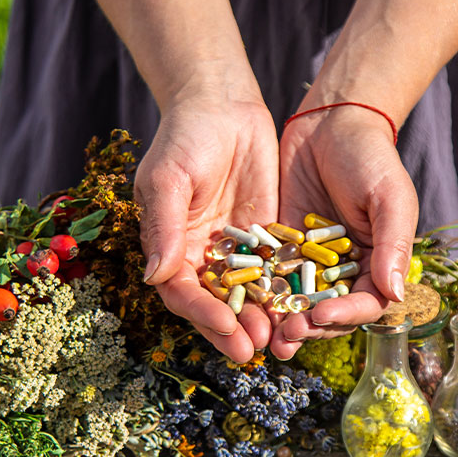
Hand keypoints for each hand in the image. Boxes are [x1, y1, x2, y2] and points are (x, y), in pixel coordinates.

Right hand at [135, 91, 278, 362]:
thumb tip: (155, 276)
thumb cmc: (184, 137)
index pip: (182, 293)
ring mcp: (235, 251)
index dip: (202, 313)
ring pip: (248, 295)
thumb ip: (164, 226)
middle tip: (253, 350)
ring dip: (261, 319)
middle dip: (232, 329)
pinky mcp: (266, 239)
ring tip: (279, 340)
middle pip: (216, 304)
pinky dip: (286, 292)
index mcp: (171, 248)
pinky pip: (276, 271)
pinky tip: (302, 308)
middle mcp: (201, 258)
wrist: (222, 106)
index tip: (225, 326)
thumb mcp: (168, 178)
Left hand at [269, 105, 418, 359]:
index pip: (365, 304)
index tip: (321, 317)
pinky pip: (270, 274)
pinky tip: (244, 303)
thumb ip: (392, 245)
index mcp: (377, 265)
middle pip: (328, 312)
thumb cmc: (371, 157)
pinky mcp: (281, 247)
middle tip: (286, 336)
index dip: (345, 316)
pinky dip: (260, 292)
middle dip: (309, 326)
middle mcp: (344, 271)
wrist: (331, 122)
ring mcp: (310, 262)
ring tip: (265, 333)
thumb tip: (396, 294)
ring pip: (297, 301)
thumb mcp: (390, 198)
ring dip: (282, 320)